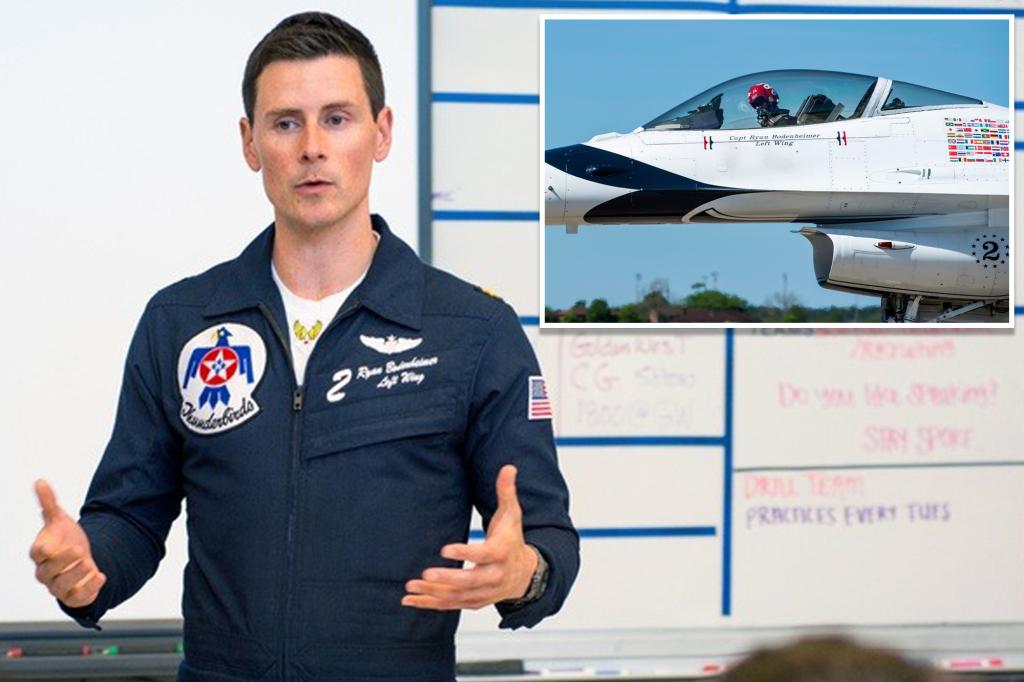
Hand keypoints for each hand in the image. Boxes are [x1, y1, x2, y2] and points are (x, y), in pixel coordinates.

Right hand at [29, 479, 105, 607]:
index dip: (47, 549)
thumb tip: (40, 481)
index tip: (60, 542)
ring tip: (90, 562)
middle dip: (64, 562)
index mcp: (40, 553)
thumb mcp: (59, 519)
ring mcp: (58, 586)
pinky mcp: (73, 596)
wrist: (80, 558)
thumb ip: (49, 502)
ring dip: (77, 575)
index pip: (38, 553)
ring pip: (62, 587)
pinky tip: (102, 576)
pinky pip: (78, 598)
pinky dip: (90, 589)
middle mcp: (46, 572)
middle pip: (49, 571)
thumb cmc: (64, 539)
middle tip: (80, 551)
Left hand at [403, 464, 537, 610]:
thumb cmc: (512, 540)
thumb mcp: (512, 515)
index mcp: (502, 553)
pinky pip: (450, 605)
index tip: (445, 549)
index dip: (465, 553)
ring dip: (434, 593)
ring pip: (457, 596)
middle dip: (448, 579)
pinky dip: (430, 604)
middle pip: (470, 581)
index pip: (484, 555)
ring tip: (412, 585)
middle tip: (426, 573)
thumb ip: (506, 491)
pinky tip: (410, 600)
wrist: (525, 574)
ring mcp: (483, 593)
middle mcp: (494, 577)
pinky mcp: (473, 602)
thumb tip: (508, 467)